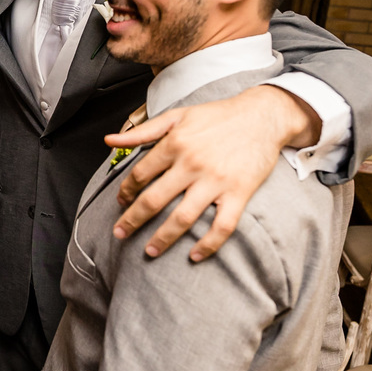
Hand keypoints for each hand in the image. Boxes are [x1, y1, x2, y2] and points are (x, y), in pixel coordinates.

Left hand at [107, 85, 319, 259]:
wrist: (262, 116)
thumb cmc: (217, 116)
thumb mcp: (177, 116)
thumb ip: (142, 131)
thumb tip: (109, 140)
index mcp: (174, 143)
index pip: (140, 175)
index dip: (126, 191)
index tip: (121, 202)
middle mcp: (192, 163)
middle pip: (154, 200)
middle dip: (132, 220)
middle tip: (119, 234)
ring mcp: (216, 181)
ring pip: (182, 217)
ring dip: (163, 238)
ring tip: (150, 250)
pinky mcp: (239, 193)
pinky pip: (222, 226)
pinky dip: (208, 245)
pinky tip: (194, 255)